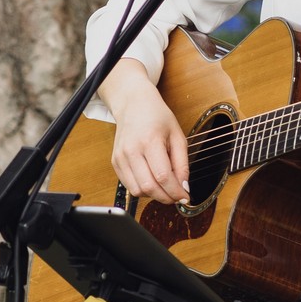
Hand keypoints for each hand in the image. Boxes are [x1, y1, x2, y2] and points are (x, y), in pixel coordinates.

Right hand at [102, 59, 190, 203]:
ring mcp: (120, 157)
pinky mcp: (115, 162)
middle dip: (166, 197)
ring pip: (137, 190)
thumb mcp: (177, 135)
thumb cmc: (157, 116)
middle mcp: (132, 150)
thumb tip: (184, 187)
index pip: (163, 176)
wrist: (133, 104)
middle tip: (177, 196)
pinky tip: (153, 181)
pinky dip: (143, 189)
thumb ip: (182, 163)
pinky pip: (129, 186)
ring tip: (165, 188)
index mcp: (150, 141)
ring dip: (154, 195)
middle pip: (149, 187)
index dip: (175, 191)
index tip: (185, 196)